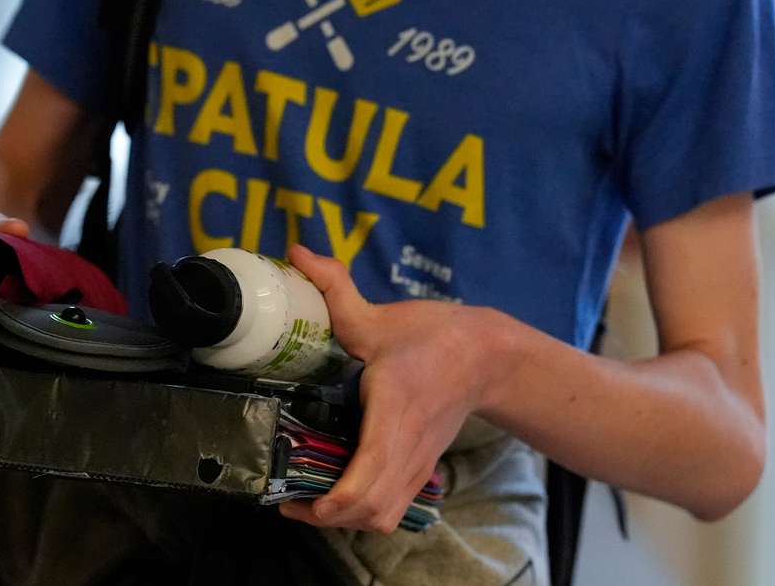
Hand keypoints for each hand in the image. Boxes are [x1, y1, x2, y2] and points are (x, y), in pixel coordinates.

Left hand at [278, 244, 508, 532]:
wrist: (487, 355)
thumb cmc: (434, 337)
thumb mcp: (380, 315)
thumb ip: (335, 287)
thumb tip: (296, 255)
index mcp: (394, 409)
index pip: (371, 469)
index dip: (336, 497)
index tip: (300, 499)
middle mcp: (407, 444)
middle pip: (374, 509)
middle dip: (326, 517)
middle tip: (286, 501)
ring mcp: (417, 461)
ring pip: (384, 516)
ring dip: (344, 520)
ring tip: (306, 503)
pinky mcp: (420, 467)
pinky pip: (392, 507)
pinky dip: (363, 513)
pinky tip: (336, 495)